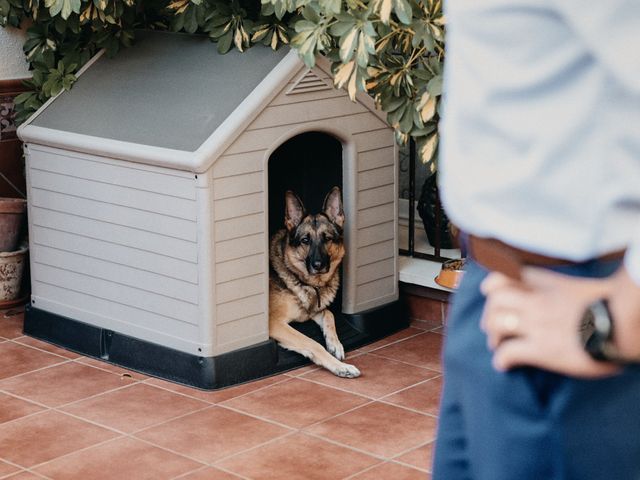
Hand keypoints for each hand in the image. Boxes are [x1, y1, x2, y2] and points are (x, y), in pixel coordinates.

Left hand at [480, 267, 619, 377]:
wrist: (625, 323)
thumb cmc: (617, 307)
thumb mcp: (589, 289)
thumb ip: (572, 291)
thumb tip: (581, 301)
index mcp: (551, 284)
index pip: (512, 275)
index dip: (495, 284)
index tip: (489, 291)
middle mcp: (538, 301)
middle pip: (496, 298)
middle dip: (489, 313)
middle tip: (493, 327)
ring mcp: (538, 324)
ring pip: (497, 322)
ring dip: (493, 336)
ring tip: (496, 346)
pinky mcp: (542, 349)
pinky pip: (509, 352)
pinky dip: (501, 360)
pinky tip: (503, 366)